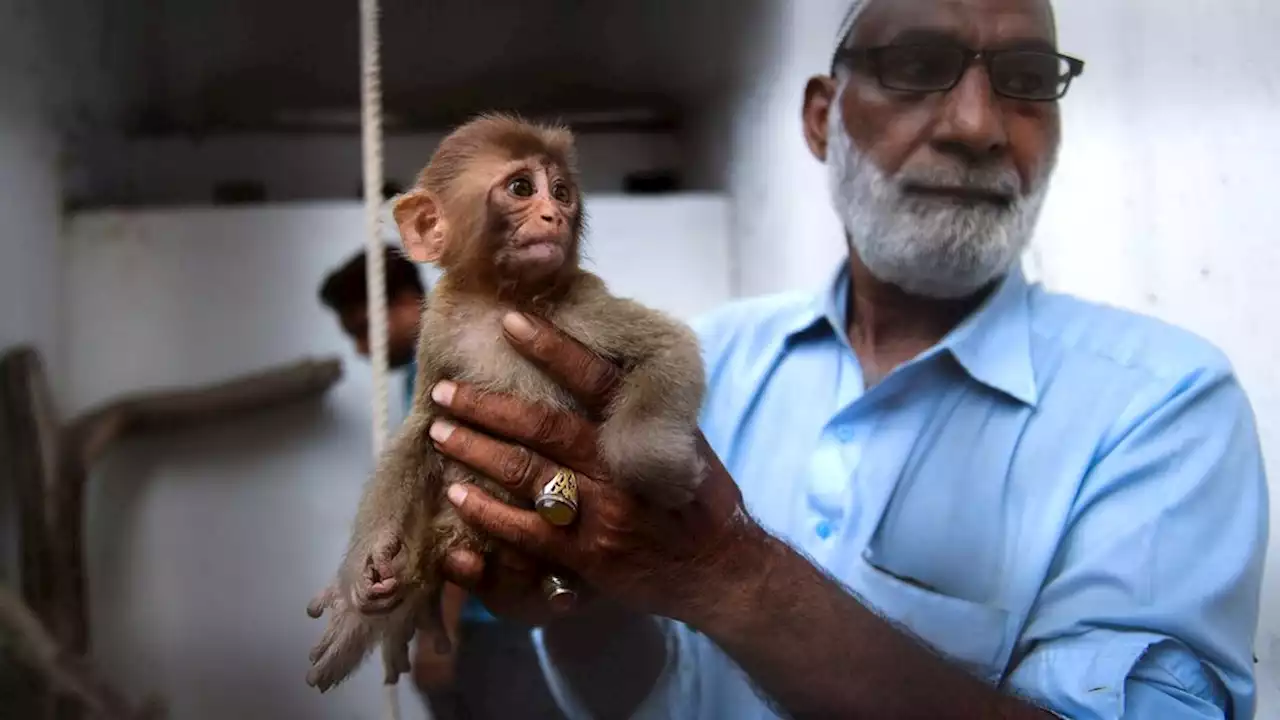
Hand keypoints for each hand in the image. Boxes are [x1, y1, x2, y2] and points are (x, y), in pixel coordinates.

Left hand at [432, 312, 765, 624]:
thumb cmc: (697, 499)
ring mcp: (602, 515)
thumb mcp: (681, 442)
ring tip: (440, 432)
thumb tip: (595, 363)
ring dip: (476, 452)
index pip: (594, 379)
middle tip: (443, 390)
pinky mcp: (588, 558)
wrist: (720, 569)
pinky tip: (457, 496)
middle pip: (543, 427)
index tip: (511, 321)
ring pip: (526, 475)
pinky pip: (526, 534)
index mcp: (643, 432)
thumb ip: (638, 412)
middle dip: (486, 406)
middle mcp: (619, 469)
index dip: (552, 347)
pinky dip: (487, 514)